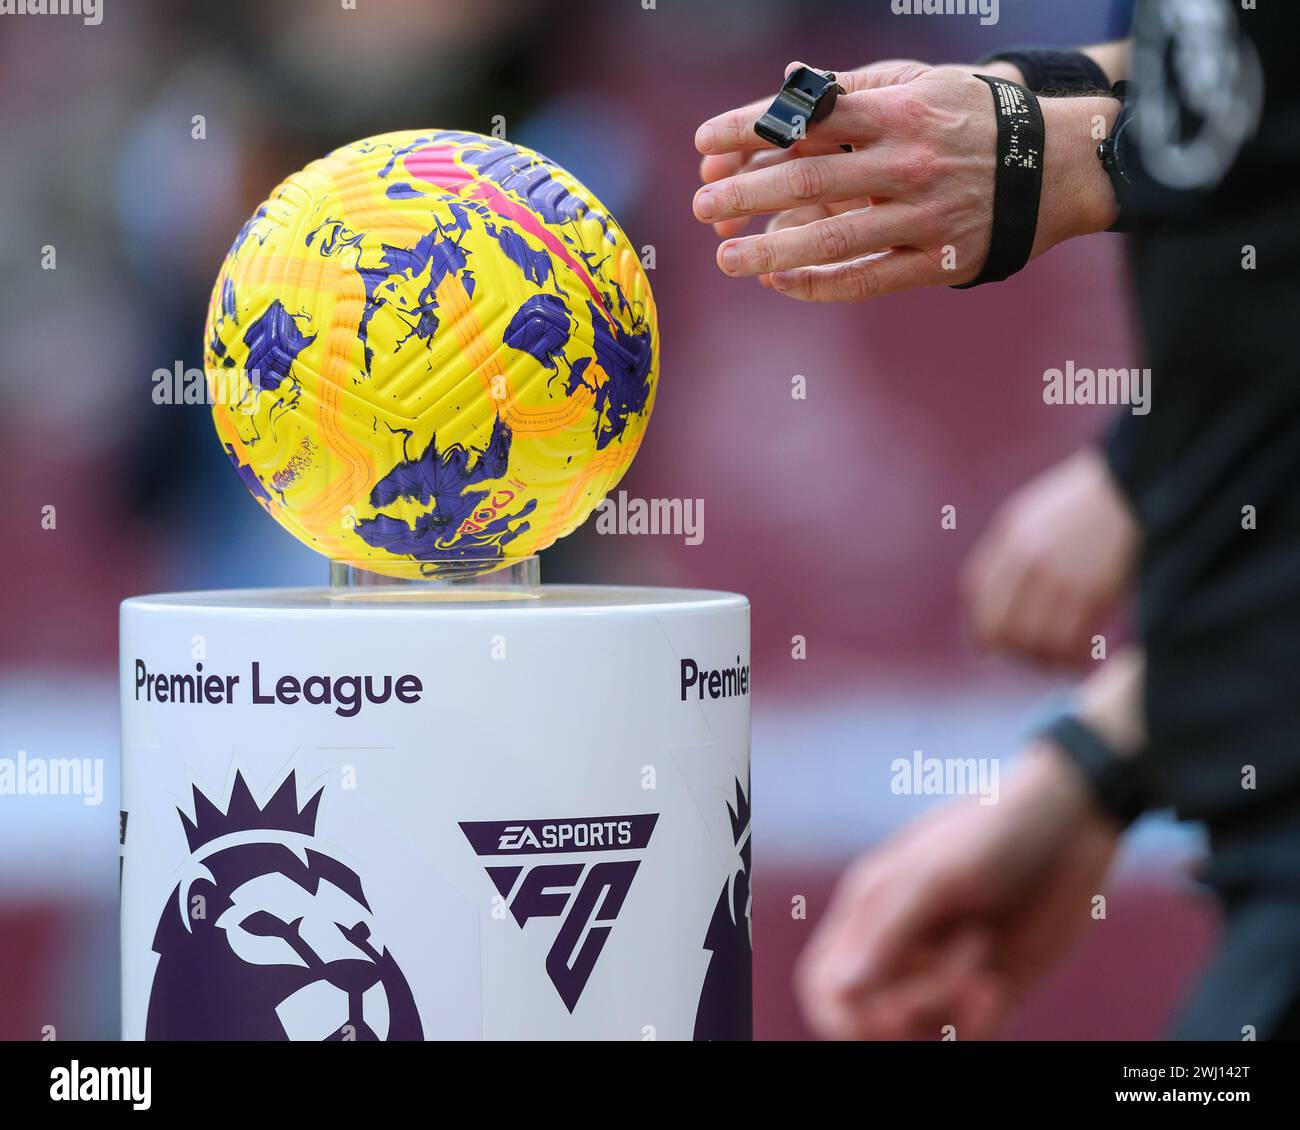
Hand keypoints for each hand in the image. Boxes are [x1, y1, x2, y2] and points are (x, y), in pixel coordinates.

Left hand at [693, 61, 1119, 298]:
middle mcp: (908, 163)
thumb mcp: (919, 84)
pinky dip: (818, 284)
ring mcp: (922, 216)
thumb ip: (851, 89)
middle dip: (746, 194)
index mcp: (898, 111)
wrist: (1053, 164)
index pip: (807, 119)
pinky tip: (779, 282)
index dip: (749, 131)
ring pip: (832, 238)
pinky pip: (866, 280)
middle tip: (702, 206)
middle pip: (809, 179)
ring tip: (726, 258)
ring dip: (771, 249)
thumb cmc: (970, 117)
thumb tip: (786, 88)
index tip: (703, 144)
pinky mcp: (935, 260)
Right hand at [795, 741, 1119, 1039]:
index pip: (826, 986)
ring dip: (949, 1007)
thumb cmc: (992, 833)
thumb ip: (886, 934)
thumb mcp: (934, 877)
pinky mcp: (992, 985)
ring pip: (923, 1030)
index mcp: (870, 911)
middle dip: (906, 1013)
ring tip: (984, 952)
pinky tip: (997, 987)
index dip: (841, 1015)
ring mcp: (946, 970)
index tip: (880, 1011)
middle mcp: (901, 946)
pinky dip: (980, 1026)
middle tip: (951, 979)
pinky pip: (971, 1035)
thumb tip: (840, 993)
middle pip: (871, 1020)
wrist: (1072, 823)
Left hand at [961, 448, 1139, 665]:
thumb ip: (1015, 548)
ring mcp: (1057, 577)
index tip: (987, 644)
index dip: (980, 623)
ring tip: (1057, 662)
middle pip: (1000, 623)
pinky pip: (1067, 642)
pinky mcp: (1090, 594)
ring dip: (1042, 658)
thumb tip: (1002, 592)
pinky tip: (1078, 658)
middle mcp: (1026, 559)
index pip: (978, 590)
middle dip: (1010, 648)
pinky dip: (1069, 657)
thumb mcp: (1038, 513)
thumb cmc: (1091, 502)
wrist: (1137, 487)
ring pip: (1032, 640)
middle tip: (1028, 658)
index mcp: (1011, 534)